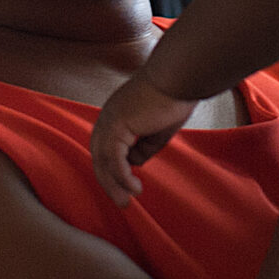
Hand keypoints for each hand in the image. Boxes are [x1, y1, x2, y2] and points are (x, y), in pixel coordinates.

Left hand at [91, 71, 198, 206]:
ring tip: (125, 202)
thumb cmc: (174, 95)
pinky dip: (122, 176)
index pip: (106, 147)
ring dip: (114, 184)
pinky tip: (134, 187)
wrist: (179, 76)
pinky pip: (114, 158)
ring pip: (103, 160)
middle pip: (99, 156)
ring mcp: (110, 120)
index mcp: (117, 114)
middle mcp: (108, 117)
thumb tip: (135, 163)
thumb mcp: (159, 129)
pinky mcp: (117, 125)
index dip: (112, 168)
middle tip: (121, 202)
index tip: (125, 186)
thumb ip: (145, 146)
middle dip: (108, 181)